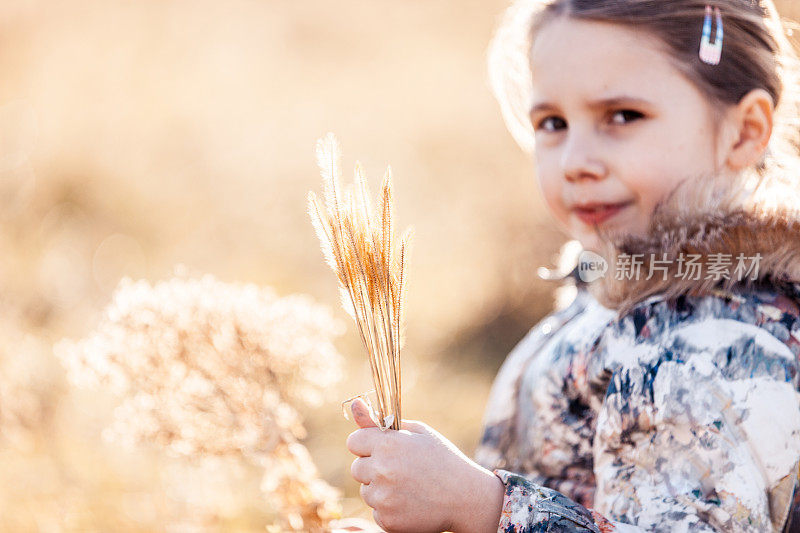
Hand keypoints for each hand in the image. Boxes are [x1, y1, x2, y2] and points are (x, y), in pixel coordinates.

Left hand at [345, 399, 504, 532]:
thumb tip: (354, 403)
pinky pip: (376, 511)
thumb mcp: (417, 433)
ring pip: (366, 491)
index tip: (380, 449)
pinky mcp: (387, 521)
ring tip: (409, 487)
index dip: (367, 444)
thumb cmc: (442, 459)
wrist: (466, 498)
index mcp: (388, 444)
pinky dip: (389, 509)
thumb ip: (381, 421)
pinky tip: (410, 502)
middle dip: (373, 467)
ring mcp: (383, 498)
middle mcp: (381, 471)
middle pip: (357, 468)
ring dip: (380, 489)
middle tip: (400, 469)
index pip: (353, 441)